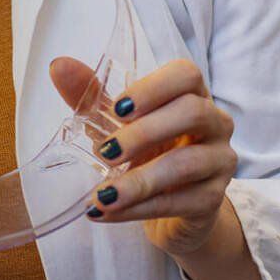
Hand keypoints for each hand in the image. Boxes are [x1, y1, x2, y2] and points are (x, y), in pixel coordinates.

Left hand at [49, 56, 237, 256]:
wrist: (171, 209)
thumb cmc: (146, 153)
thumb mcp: (114, 124)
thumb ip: (89, 96)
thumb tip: (59, 67)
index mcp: (192, 95)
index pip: (186, 74)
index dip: (154, 88)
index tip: (119, 108)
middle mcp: (215, 123)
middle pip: (192, 112)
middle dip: (145, 133)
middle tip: (106, 152)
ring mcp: (220, 161)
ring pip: (188, 163)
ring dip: (140, 180)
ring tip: (103, 195)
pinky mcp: (214, 199)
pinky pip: (181, 201)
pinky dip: (141, 208)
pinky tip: (110, 212)